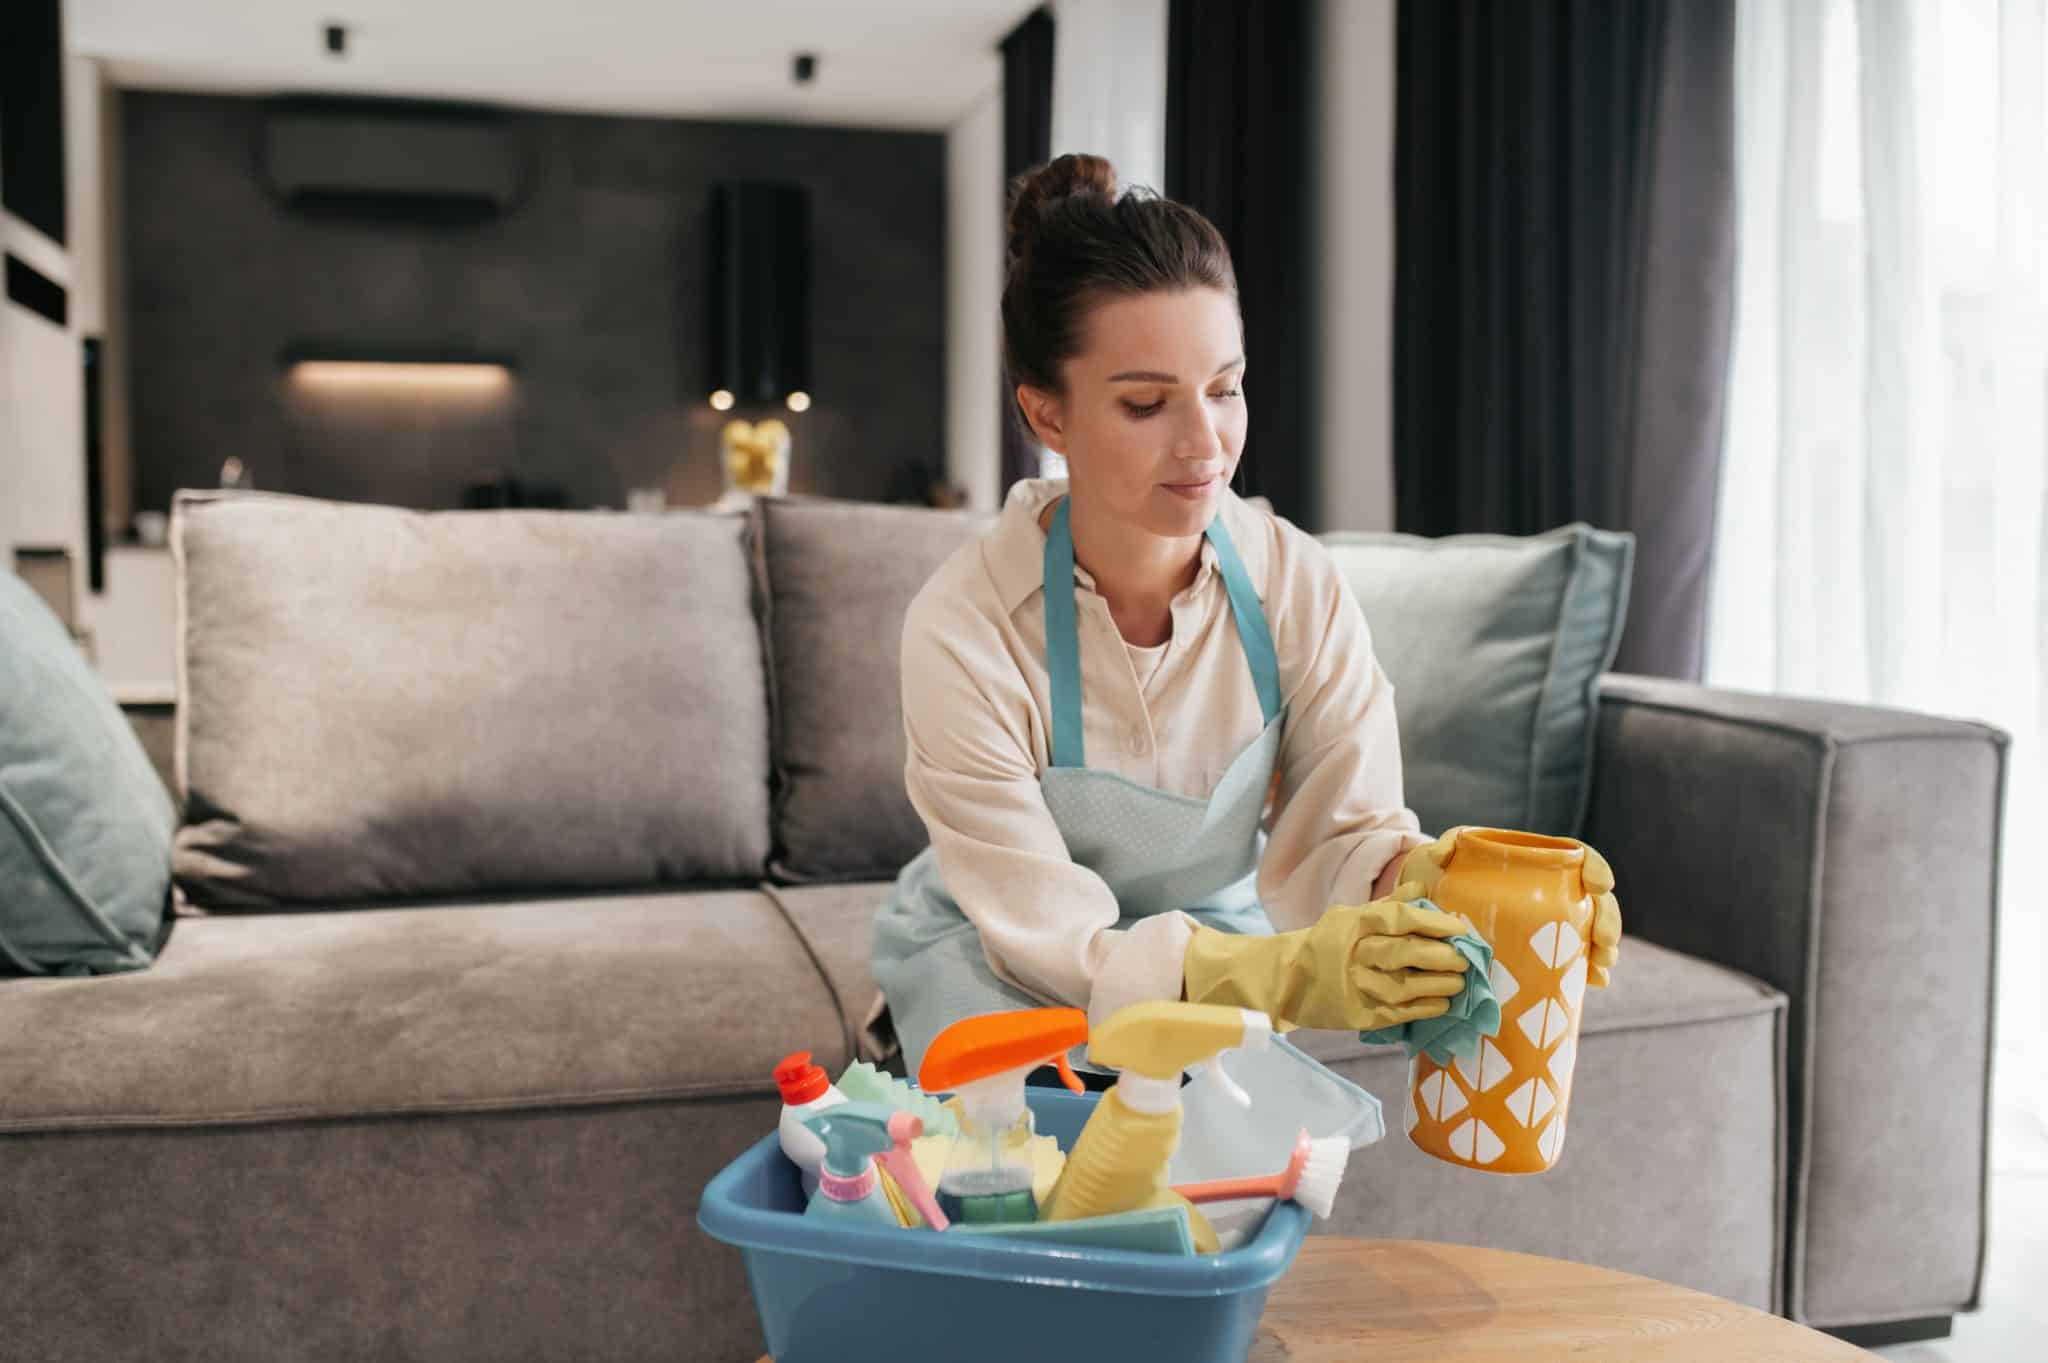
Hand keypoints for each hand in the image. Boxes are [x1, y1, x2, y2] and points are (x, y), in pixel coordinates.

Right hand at [1183, 897, 1472, 1031]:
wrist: (1284, 979)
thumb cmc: (1324, 943)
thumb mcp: (1349, 916)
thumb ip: (1388, 904)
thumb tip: (1423, 888)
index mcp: (1354, 922)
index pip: (1400, 918)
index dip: (1434, 922)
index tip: (1460, 928)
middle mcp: (1354, 953)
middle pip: (1404, 952)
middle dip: (1440, 956)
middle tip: (1466, 958)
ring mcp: (1354, 986)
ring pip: (1404, 986)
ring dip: (1437, 985)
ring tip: (1460, 983)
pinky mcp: (1357, 1015)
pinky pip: (1397, 1013)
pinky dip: (1424, 1009)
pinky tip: (1443, 1004)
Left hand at [1391, 827, 1621, 987]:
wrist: (1429, 909)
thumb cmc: (1443, 875)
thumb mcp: (1445, 856)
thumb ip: (1446, 847)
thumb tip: (1440, 856)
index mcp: (1535, 861)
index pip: (1577, 857)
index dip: (1595, 868)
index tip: (1600, 885)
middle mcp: (1551, 891)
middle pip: (1594, 901)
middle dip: (1607, 920)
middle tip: (1604, 943)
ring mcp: (1549, 922)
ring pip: (1591, 931)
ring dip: (1603, 948)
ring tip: (1602, 966)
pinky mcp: (1542, 951)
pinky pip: (1574, 960)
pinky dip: (1589, 971)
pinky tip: (1596, 982)